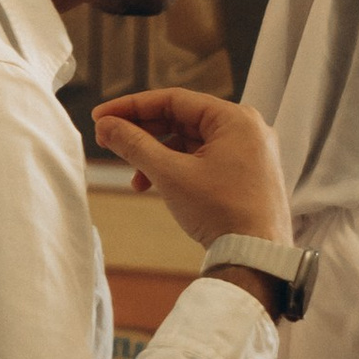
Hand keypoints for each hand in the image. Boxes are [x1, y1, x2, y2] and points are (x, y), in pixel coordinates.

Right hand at [89, 89, 292, 256]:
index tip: (101, 116)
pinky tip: (158, 187)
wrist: (257, 257)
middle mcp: (247, 129)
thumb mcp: (170, 174)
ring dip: (158, 156)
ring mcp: (250, 152)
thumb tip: (106, 126)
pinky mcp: (247, 174)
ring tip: (135, 179)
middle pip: (183, 119)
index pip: (174, 100)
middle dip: (143, 133)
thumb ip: (134, 144)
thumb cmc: (222, 212)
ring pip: (192, 142)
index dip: (131, 106)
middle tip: (109, 141)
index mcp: (235, 119)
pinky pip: (205, 159)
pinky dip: (178, 169)